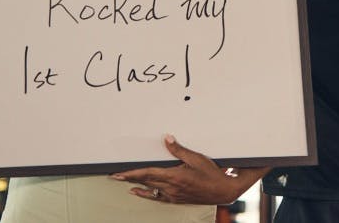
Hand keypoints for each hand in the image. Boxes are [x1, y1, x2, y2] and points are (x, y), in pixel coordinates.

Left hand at [110, 135, 263, 204]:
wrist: (223, 190)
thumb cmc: (212, 174)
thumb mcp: (196, 158)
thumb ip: (179, 149)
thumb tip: (167, 139)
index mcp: (175, 176)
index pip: (147, 174)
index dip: (131, 173)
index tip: (119, 173)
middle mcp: (172, 188)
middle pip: (145, 182)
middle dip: (129, 178)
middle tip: (115, 176)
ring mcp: (173, 195)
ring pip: (150, 190)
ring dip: (136, 185)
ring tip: (124, 182)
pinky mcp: (176, 199)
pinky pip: (157, 198)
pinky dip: (146, 194)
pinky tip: (139, 192)